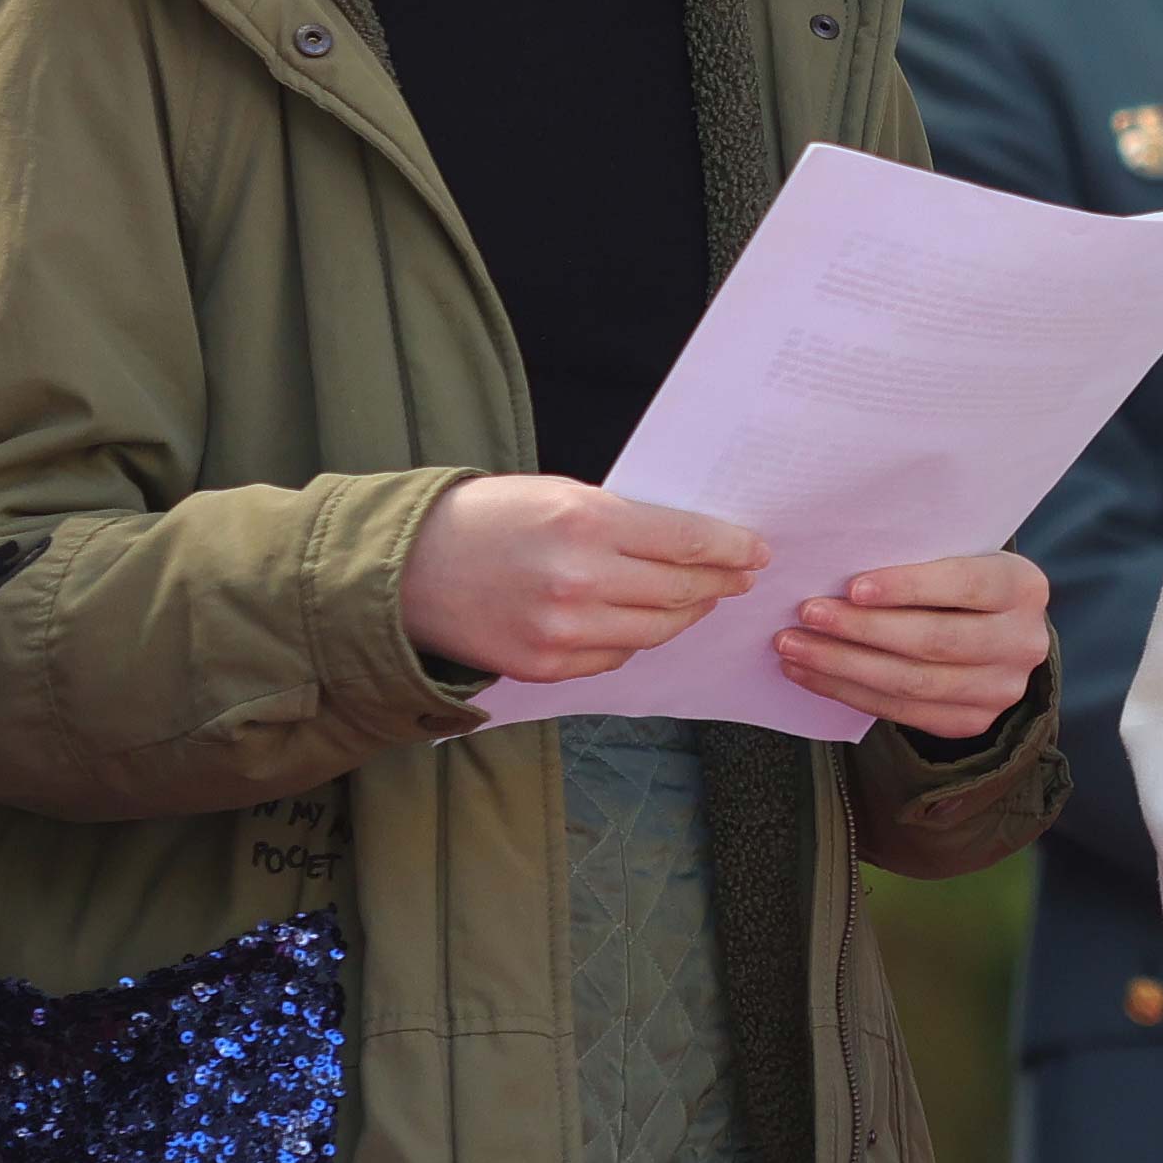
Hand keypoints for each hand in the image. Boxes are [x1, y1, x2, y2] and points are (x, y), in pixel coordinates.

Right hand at [401, 474, 767, 681]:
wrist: (407, 569)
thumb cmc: (489, 518)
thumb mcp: (562, 495)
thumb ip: (624, 520)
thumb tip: (689, 542)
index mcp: (587, 523)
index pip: (687, 541)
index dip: (731, 548)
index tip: (756, 551)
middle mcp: (580, 581)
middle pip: (679, 591)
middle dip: (719, 583)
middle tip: (740, 578)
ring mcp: (561, 631)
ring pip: (655, 631)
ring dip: (688, 615)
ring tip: (702, 600)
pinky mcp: (544, 667)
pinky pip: (615, 658)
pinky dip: (637, 640)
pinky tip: (645, 623)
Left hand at [773, 553, 1050, 737]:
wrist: (1000, 633)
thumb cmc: (964, 582)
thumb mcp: (963, 557)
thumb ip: (922, 560)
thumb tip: (838, 566)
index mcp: (1024, 587)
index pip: (965, 584)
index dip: (908, 587)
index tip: (853, 586)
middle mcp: (1022, 642)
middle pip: (933, 641)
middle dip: (862, 629)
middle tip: (807, 615)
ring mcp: (1000, 689)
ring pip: (911, 683)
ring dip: (843, 665)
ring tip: (795, 647)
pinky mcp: (971, 721)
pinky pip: (900, 712)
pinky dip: (848, 692)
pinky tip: (811, 673)